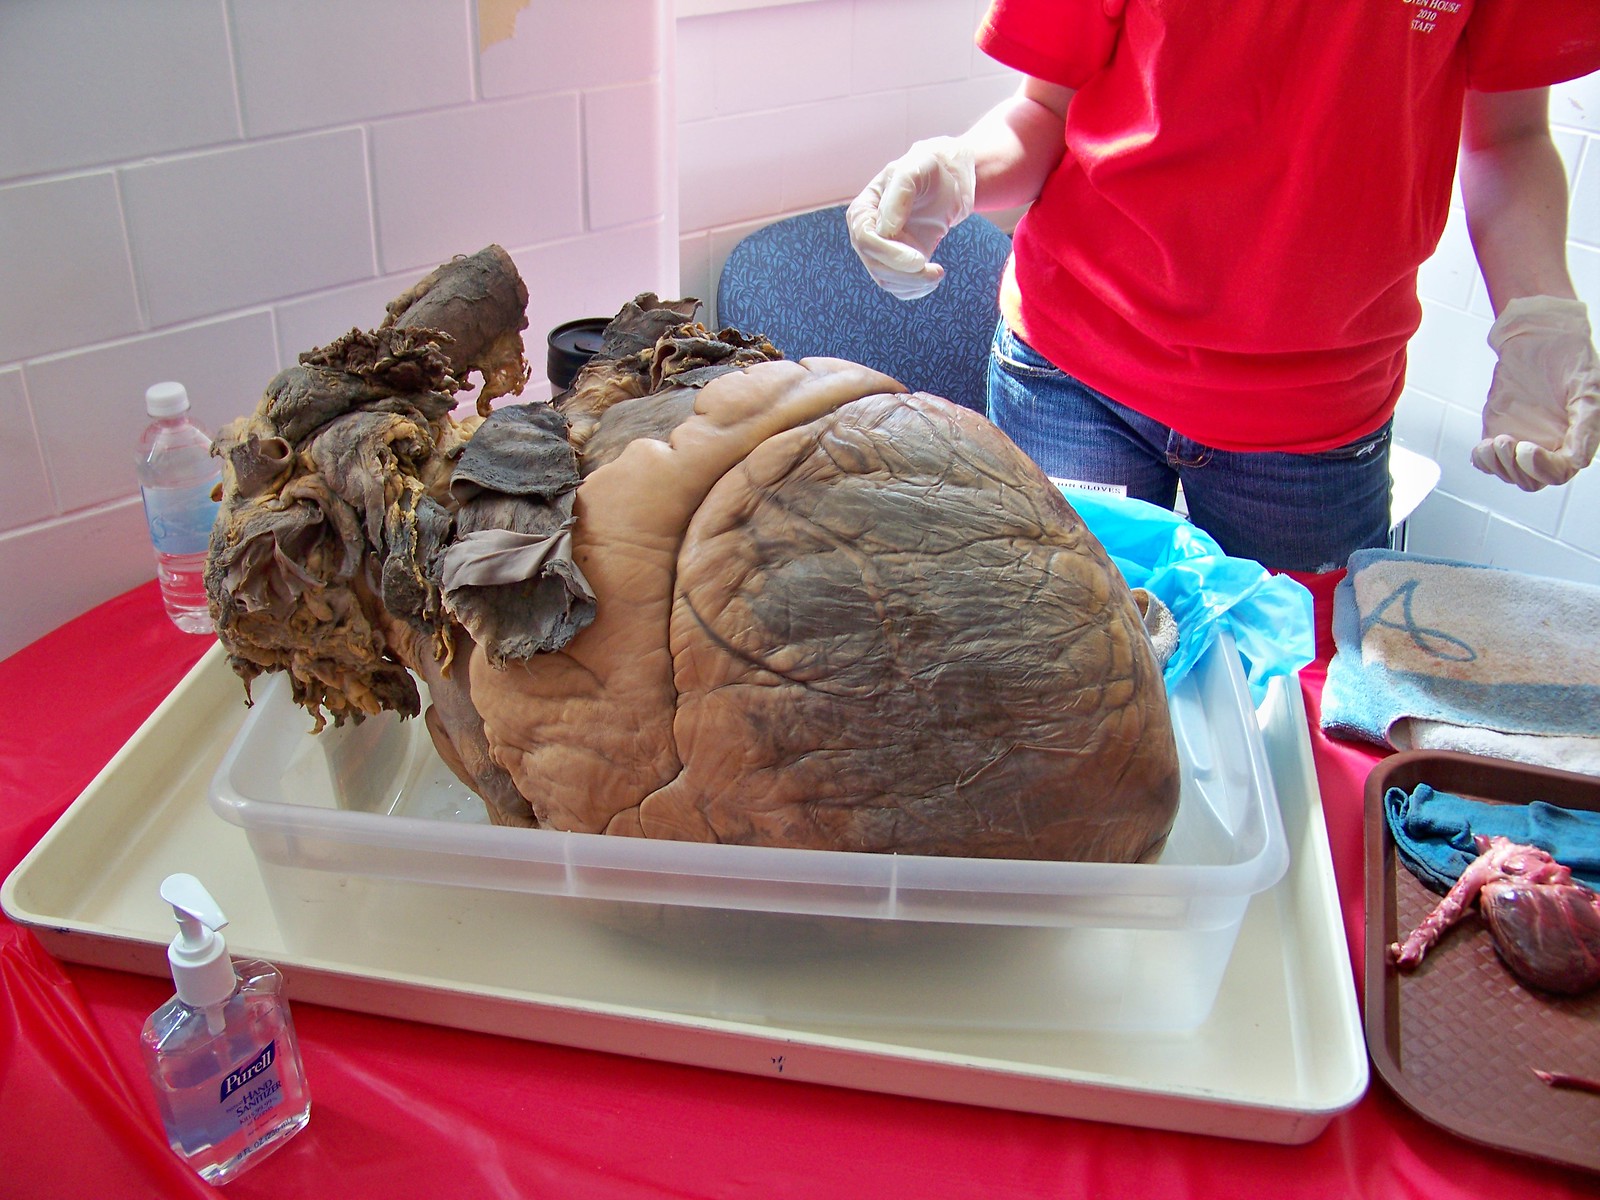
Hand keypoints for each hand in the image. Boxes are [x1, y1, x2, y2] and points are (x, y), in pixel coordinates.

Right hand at [846, 137, 976, 299]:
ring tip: (938, 273)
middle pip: (875, 265)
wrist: (947, 181)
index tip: (919, 259)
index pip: (866, 240)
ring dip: (914, 283)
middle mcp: (866, 234)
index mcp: (862, 211)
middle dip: (905, 274)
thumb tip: (885, 231)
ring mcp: (882, 252)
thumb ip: (899, 196)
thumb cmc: (928, 170)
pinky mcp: (898, 266)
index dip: (890, 254)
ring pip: (887, 281)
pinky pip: (900, 288)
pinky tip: (934, 276)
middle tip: (936, 272)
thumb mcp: (915, 170)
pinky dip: (917, 289)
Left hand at [1472, 296, 1599, 490]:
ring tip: (1494, 442)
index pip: (1560, 472)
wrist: (1539, 335)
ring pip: (1510, 474)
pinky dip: (1482, 460)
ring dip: (1498, 465)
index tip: (1526, 448)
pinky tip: (1482, 447)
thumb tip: (1578, 461)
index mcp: (1576, 439)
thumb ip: (1585, 424)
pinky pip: (1489, 461)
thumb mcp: (1586, 387)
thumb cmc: (1570, 356)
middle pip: (1533, 480)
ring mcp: (1524, 440)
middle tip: (1505, 441)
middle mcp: (1551, 444)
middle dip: (1516, 468)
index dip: (1542, 468)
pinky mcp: (1500, 432)